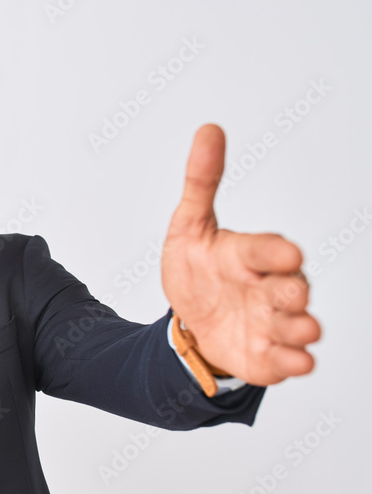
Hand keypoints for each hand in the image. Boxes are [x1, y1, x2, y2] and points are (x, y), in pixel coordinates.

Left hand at [161, 124, 320, 385]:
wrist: (191, 321)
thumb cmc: (198, 269)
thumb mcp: (189, 226)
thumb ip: (201, 182)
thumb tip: (209, 130)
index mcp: (250, 255)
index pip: (265, 250)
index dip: (275, 252)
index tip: (288, 254)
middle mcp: (269, 289)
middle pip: (289, 289)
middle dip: (293, 292)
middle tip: (292, 294)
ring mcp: (271, 324)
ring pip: (295, 326)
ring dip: (301, 329)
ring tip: (304, 331)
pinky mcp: (268, 356)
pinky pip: (285, 362)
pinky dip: (291, 363)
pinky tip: (297, 363)